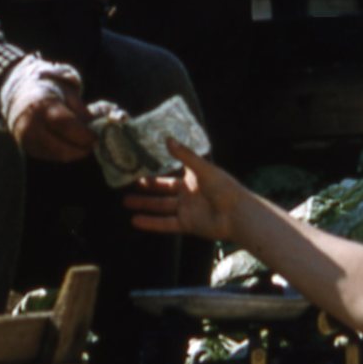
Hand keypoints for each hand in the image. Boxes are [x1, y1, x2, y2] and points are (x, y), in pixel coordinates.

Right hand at [10, 77, 94, 161]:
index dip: (83, 135)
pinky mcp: (26, 147)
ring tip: (84, 144)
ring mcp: (26, 138)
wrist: (21, 97)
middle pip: (60, 147)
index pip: (65, 125)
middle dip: (80, 149)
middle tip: (93, 145)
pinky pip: (49, 155)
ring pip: (56, 154)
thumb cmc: (51, 94)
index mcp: (43, 105)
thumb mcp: (68, 95)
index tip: (96, 138)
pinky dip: (63, 153)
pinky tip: (70, 145)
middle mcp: (30, 123)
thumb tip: (97, 127)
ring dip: (73, 152)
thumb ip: (82, 111)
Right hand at [124, 137, 243, 239]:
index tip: (141, 163)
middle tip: (129, 182)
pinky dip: (151, 222)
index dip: (158, 168)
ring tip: (125, 201)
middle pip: (163, 189)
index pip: (172, 171)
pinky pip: (165, 223)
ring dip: (144, 204)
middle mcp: (188, 192)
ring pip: (161, 206)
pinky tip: (135, 221)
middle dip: (147, 186)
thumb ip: (185, 156)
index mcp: (194, 177)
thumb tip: (167, 139)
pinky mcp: (187, 224)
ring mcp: (187, 209)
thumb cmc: (224, 187)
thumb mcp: (204, 169)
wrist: (237, 214)